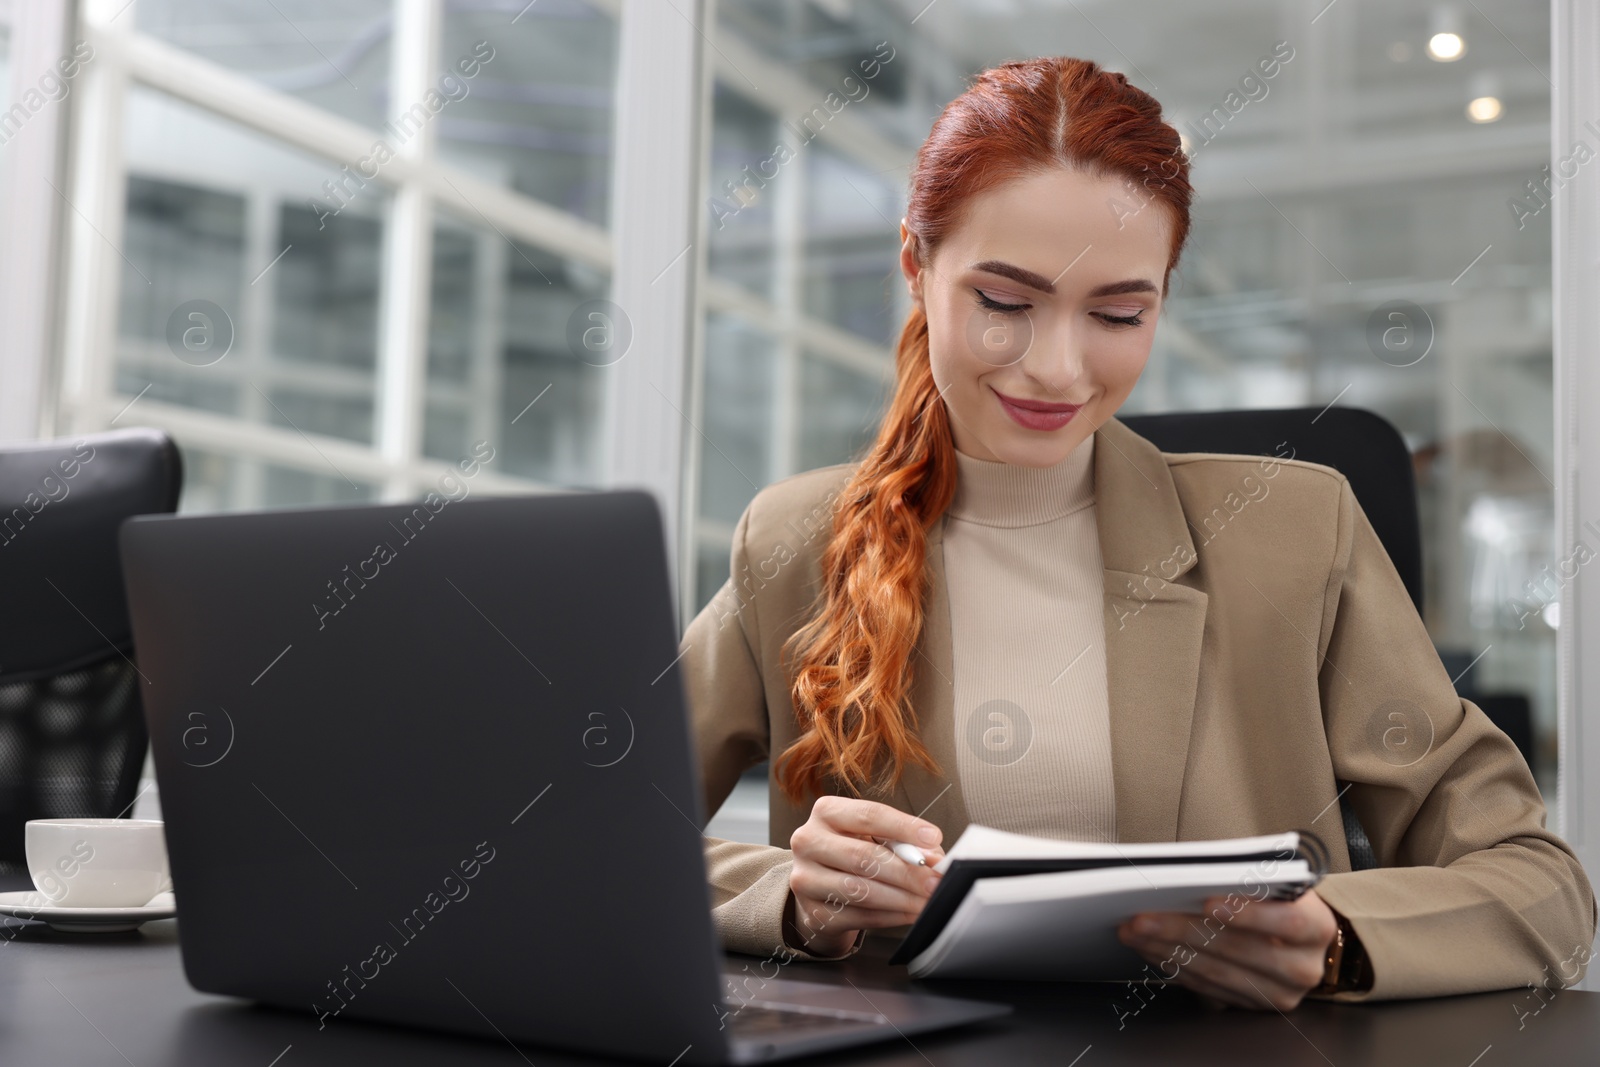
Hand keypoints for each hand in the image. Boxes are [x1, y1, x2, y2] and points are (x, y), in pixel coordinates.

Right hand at [785, 796, 944, 957]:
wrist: (820, 887)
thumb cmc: (853, 852)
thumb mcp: (875, 837)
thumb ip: (903, 843)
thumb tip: (934, 860)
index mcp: (826, 812)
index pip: (869, 815)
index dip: (904, 827)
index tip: (934, 837)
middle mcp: (808, 841)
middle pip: (864, 856)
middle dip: (907, 871)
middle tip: (935, 881)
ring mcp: (806, 879)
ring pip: (860, 890)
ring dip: (902, 898)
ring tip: (927, 901)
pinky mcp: (814, 912)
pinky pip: (859, 916)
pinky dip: (891, 916)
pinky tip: (910, 913)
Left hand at [1116, 889, 1338, 1010]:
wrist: (1300, 936)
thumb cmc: (1278, 898)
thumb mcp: (1276, 880)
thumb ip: (1244, 878)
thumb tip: (1190, 874)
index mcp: (1316, 927)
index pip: (1287, 922)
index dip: (1247, 914)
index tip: (1208, 902)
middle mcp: (1303, 968)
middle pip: (1239, 950)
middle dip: (1183, 930)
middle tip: (1143, 916)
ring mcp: (1279, 994)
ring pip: (1217, 972)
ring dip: (1168, 949)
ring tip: (1134, 930)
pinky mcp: (1252, 1007)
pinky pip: (1206, 988)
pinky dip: (1173, 966)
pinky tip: (1149, 948)